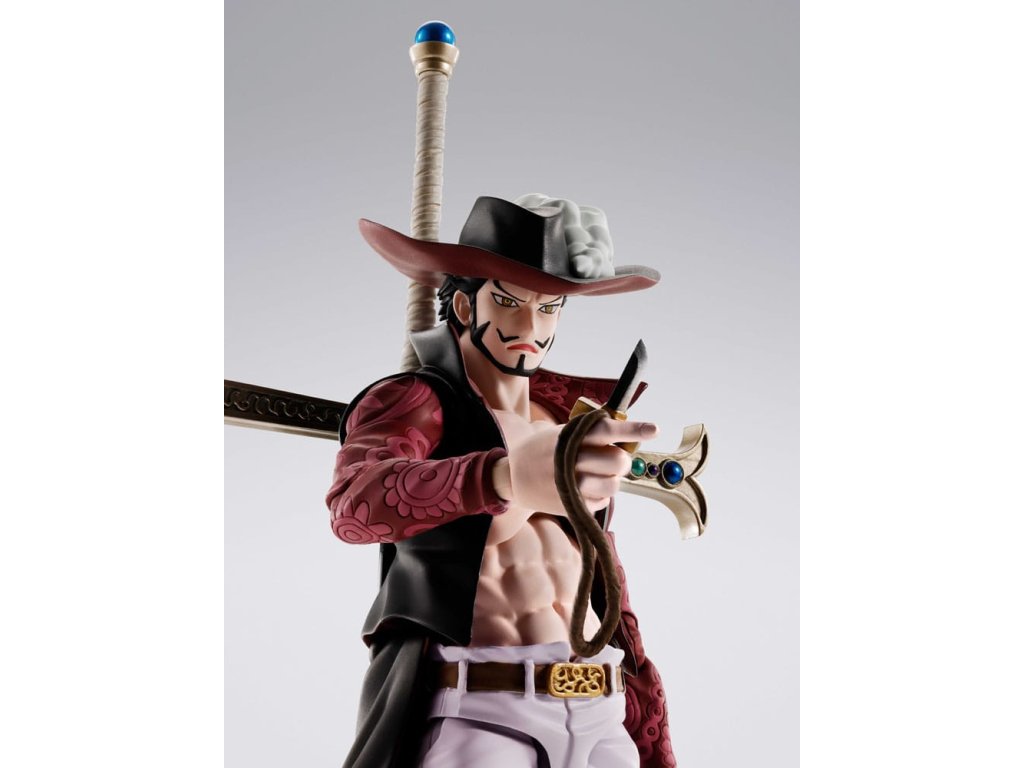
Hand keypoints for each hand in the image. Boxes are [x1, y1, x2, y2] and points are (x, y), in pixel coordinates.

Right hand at [492, 418, 657, 514]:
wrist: (511, 477)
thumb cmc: (543, 450)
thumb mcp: (560, 433)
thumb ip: (589, 433)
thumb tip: (626, 439)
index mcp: (570, 436)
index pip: (606, 430)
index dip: (632, 429)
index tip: (654, 429)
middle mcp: (571, 459)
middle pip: (617, 461)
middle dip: (622, 461)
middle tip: (613, 460)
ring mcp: (570, 484)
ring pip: (613, 485)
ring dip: (613, 480)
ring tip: (598, 476)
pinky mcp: (570, 505)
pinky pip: (603, 502)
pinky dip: (600, 496)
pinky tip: (585, 489)